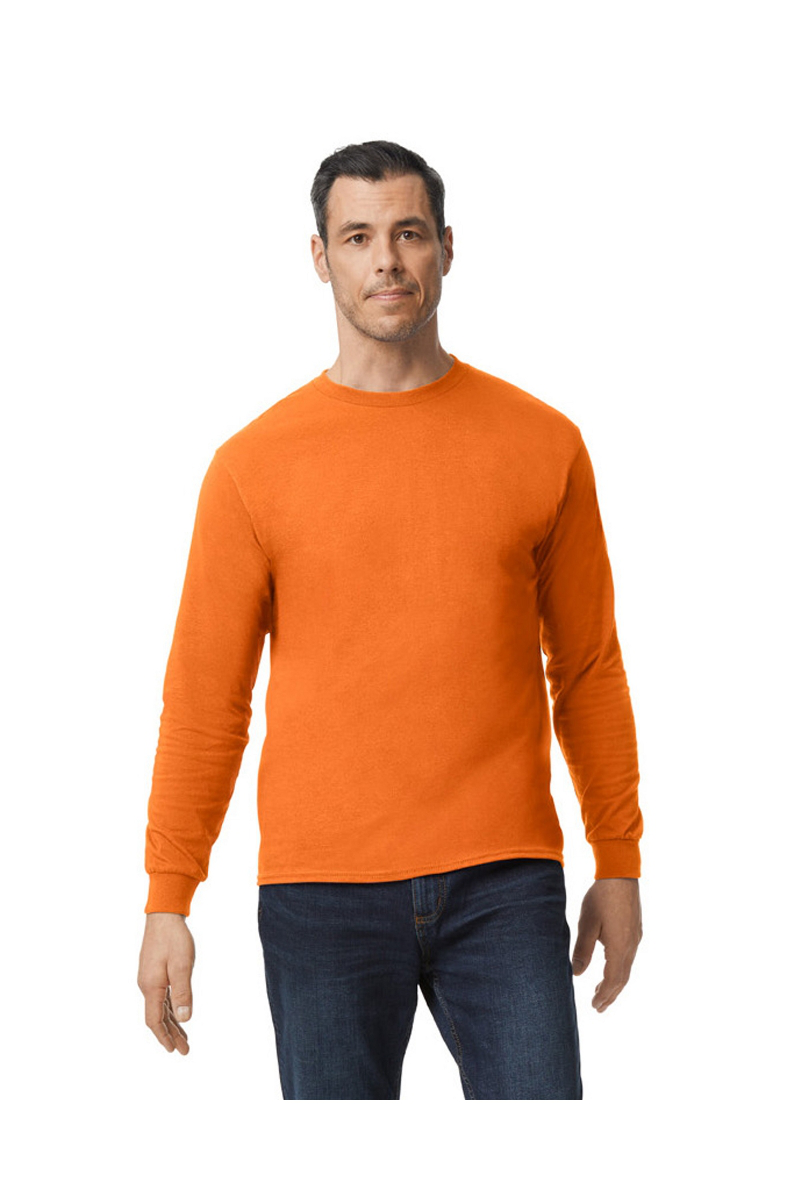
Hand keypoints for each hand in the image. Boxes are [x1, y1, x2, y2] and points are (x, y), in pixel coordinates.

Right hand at [137, 913, 195, 1053]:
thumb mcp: (182, 966)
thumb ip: (183, 992)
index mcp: (151, 987)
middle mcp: (146, 985)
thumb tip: (185, 1019)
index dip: (164, 1037)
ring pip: (159, 1008)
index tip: (174, 1050)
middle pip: (157, 1017)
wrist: (164, 916)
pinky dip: (170, 1009)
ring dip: (172, 1023)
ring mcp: (149, 979)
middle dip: (171, 1035)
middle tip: (185, 1050)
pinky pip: (161, 997)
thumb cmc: (174, 939)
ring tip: (184, 1037)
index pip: (154, 1020)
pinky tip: (177, 1014)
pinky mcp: (154, 972)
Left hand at [571, 878, 641, 1012]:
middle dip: (610, 994)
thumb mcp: (587, 923)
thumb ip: (583, 950)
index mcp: (619, 947)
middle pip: (622, 978)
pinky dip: (619, 970)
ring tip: (602, 991)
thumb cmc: (601, 897)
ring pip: (627, 968)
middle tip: (599, 1007)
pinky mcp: (635, 930)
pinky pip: (629, 957)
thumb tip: (577, 974)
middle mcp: (631, 946)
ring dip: (615, 983)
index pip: (612, 980)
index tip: (595, 1006)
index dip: (604, 995)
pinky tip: (611, 967)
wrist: (620, 874)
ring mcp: (635, 938)